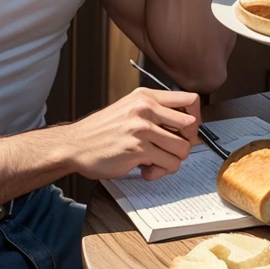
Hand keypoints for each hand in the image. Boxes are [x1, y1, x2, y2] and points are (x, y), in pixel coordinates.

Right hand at [63, 87, 200, 181]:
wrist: (75, 145)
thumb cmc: (101, 131)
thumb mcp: (129, 110)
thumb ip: (156, 114)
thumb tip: (191, 130)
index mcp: (145, 96)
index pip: (190, 99)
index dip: (195, 118)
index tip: (185, 130)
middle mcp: (145, 108)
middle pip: (191, 125)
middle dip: (186, 142)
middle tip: (170, 149)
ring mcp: (141, 128)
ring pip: (183, 149)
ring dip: (172, 161)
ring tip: (154, 161)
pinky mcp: (137, 149)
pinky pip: (168, 164)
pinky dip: (160, 172)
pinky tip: (144, 169)